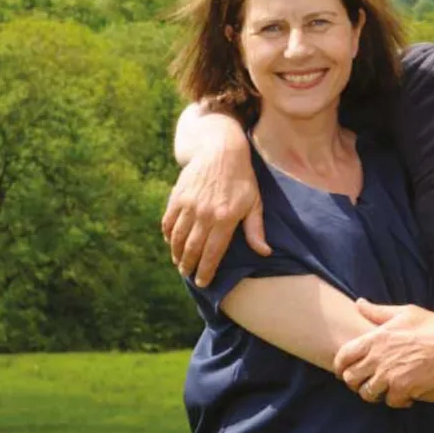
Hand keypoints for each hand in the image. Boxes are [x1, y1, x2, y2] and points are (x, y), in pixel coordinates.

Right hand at [161, 138, 266, 285]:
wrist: (220, 150)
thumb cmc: (242, 178)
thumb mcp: (254, 202)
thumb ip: (256, 230)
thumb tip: (264, 253)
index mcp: (225, 219)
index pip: (212, 253)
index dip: (206, 271)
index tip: (203, 282)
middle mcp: (204, 214)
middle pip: (192, 249)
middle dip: (189, 266)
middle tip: (188, 275)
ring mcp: (188, 205)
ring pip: (178, 238)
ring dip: (177, 254)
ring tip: (179, 262)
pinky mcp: (177, 197)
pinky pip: (168, 222)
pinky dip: (168, 235)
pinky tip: (171, 242)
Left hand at [334, 300, 433, 408]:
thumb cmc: (431, 327)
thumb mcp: (404, 312)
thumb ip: (377, 311)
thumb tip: (359, 303)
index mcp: (376, 338)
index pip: (344, 355)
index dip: (339, 365)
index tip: (342, 370)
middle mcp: (378, 358)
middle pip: (351, 378)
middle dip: (354, 382)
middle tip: (364, 381)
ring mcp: (390, 376)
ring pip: (367, 394)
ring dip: (373, 393)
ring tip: (382, 390)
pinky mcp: (403, 390)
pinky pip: (390, 402)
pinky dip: (395, 400)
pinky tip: (404, 394)